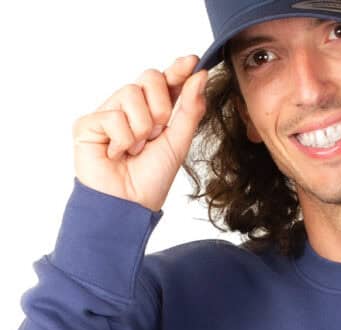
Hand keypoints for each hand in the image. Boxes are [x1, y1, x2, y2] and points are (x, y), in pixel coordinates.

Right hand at [72, 55, 207, 212]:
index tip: (191, 61)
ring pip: (132, 94)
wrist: (128, 205)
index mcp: (152, 113)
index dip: (177, 70)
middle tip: (155, 135)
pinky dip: (122, 140)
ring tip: (134, 150)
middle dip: (161, 107)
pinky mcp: (87, 124)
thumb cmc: (151, 180)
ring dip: (141, 129)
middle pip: (149, 78)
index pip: (164, 82)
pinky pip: (113, 116)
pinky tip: (115, 154)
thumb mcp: (178, 143)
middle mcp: (129, 109)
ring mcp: (107, 114)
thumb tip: (200, 75)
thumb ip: (190, 109)